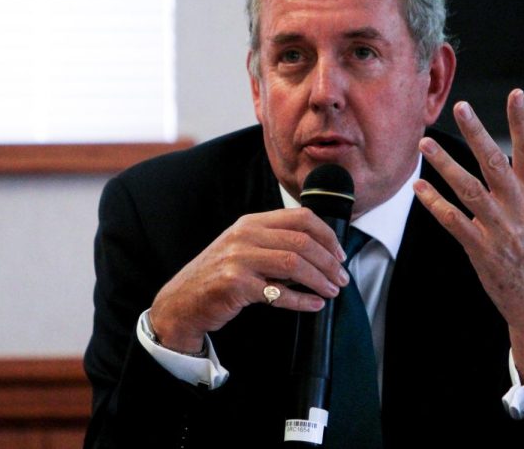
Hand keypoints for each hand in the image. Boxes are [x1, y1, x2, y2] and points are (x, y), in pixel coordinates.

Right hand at [148, 208, 349, 353]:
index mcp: (251, 222)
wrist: (182, 301)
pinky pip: (278, 292)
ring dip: (320, 279)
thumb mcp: (243, 248)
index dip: (327, 235)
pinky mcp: (235, 284)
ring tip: (332, 290)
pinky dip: (301, 300)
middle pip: (301, 241)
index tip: (340, 253)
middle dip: (329, 261)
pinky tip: (314, 305)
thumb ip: (273, 243)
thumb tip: (319, 253)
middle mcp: (245, 235)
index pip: (300, 217)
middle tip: (342, 277)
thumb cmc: (217, 276)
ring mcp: (238, 258)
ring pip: (293, 264)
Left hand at [413, 89, 523, 381]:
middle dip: (478, 133)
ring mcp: (500, 229)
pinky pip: (453, 221)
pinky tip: (418, 187)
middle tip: (462, 106)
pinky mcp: (481, 249)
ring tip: (425, 143)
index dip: (522, 123)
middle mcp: (520, 209)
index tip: (516, 95)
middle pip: (495, 163)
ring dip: (445, 164)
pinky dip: (434, 202)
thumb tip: (509, 158)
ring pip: (469, 188)